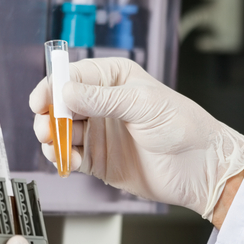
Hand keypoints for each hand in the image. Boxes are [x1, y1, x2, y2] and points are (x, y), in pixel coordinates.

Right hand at [30, 57, 243, 220]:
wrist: (201, 167)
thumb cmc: (182, 126)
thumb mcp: (142, 104)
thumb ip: (101, 99)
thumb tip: (65, 92)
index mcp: (114, 79)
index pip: (73, 76)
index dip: (53, 86)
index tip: (42, 100)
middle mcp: (102, 103)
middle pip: (60, 104)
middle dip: (48, 114)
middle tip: (48, 126)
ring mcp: (99, 132)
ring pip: (60, 131)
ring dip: (53, 137)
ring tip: (57, 144)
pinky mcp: (98, 159)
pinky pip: (70, 156)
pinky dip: (63, 158)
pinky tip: (68, 160)